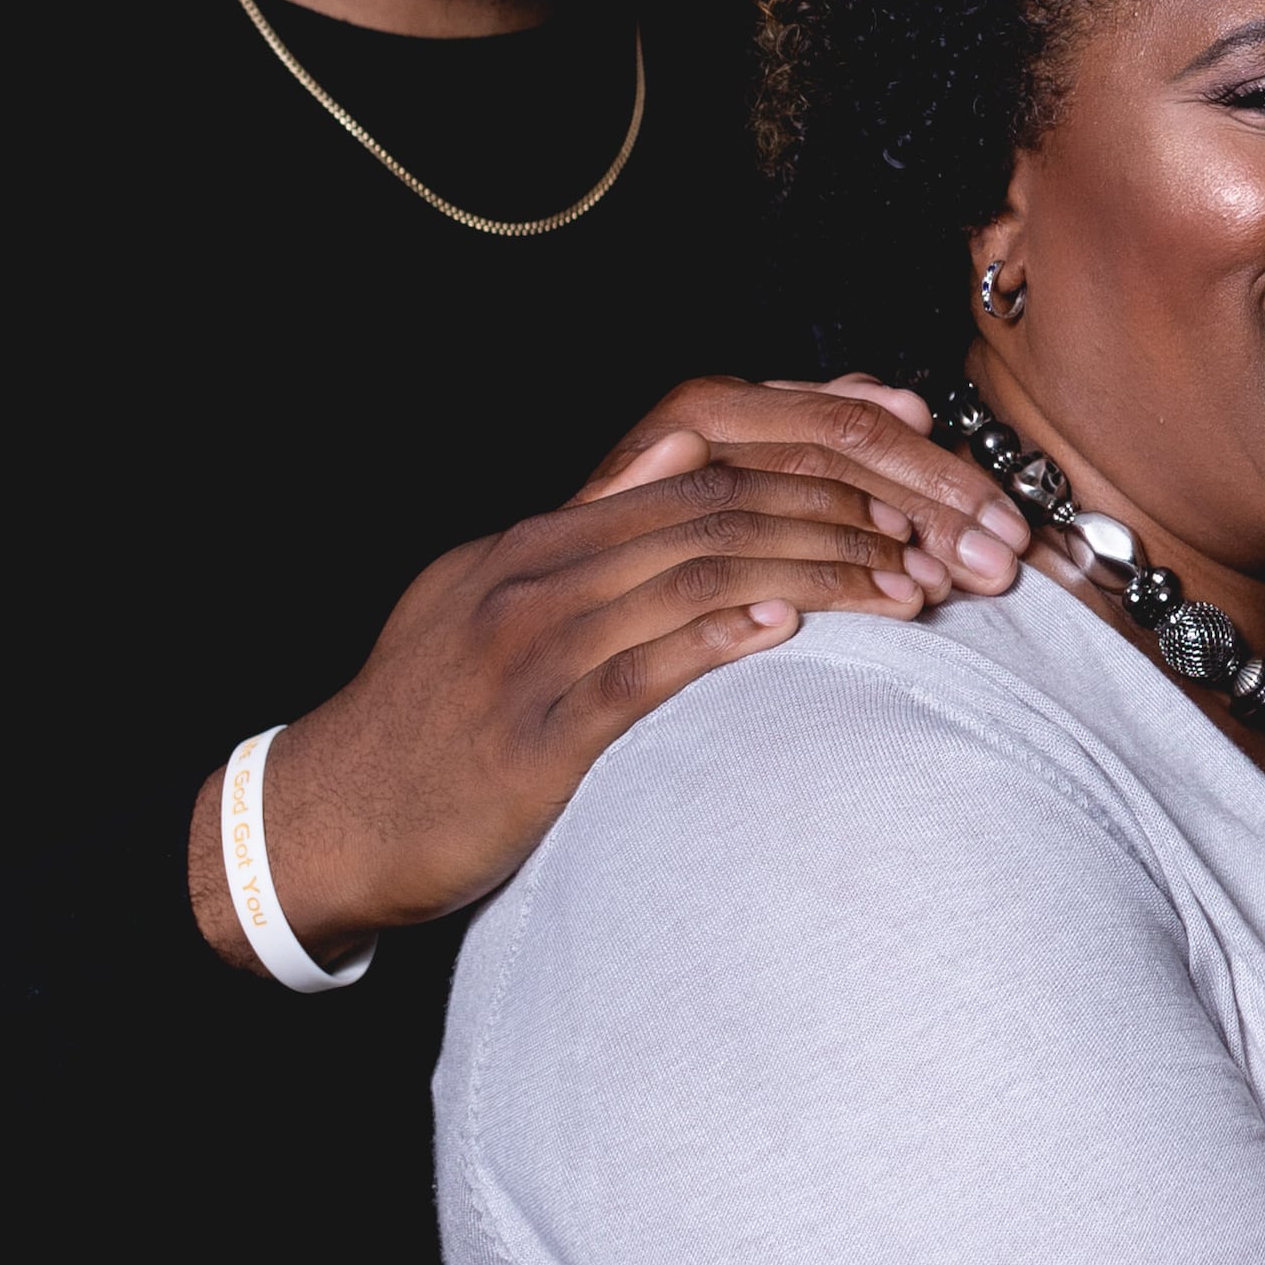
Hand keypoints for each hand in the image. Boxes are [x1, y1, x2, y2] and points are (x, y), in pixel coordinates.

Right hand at [188, 376, 1039, 965]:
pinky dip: (721, 644)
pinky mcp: (533, 732)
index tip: (910, 444)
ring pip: (698, 574)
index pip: (705, 458)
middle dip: (849, 510)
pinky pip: (641, 672)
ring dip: (820, 574)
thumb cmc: (431, 719)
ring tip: (909, 587)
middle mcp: (540, 570)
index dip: (816, 445)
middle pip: (722, 504)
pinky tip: (791, 636)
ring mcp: (534, 646)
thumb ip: (598, 552)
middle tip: (944, 533)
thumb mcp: (499, 604)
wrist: (320, 821)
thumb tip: (708, 498)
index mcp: (545, 535)